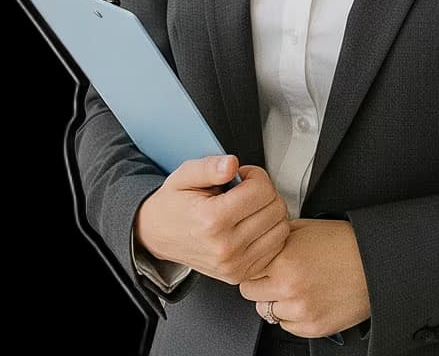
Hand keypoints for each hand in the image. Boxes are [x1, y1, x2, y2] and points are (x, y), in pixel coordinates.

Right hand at [134, 156, 290, 284]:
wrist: (158, 236)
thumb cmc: (174, 205)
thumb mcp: (184, 176)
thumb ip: (210, 167)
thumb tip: (232, 165)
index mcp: (212, 220)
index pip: (261, 190)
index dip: (255, 174)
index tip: (242, 176)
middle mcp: (225, 247)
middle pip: (275, 208)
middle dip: (265, 192)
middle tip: (246, 191)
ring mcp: (234, 265)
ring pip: (281, 228)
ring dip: (271, 212)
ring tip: (250, 207)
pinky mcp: (240, 274)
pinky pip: (276, 248)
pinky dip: (271, 232)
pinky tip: (254, 224)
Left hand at [238, 218, 371, 338]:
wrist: (374, 264)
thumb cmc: (345, 243)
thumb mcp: (307, 227)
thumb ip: (278, 236)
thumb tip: (259, 241)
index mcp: (284, 259)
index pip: (246, 268)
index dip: (253, 264)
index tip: (259, 263)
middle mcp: (289, 287)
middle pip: (250, 292)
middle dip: (260, 282)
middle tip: (276, 274)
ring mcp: (300, 310)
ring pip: (266, 311)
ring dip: (276, 300)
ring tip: (296, 286)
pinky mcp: (312, 327)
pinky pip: (286, 326)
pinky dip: (292, 315)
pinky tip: (307, 298)